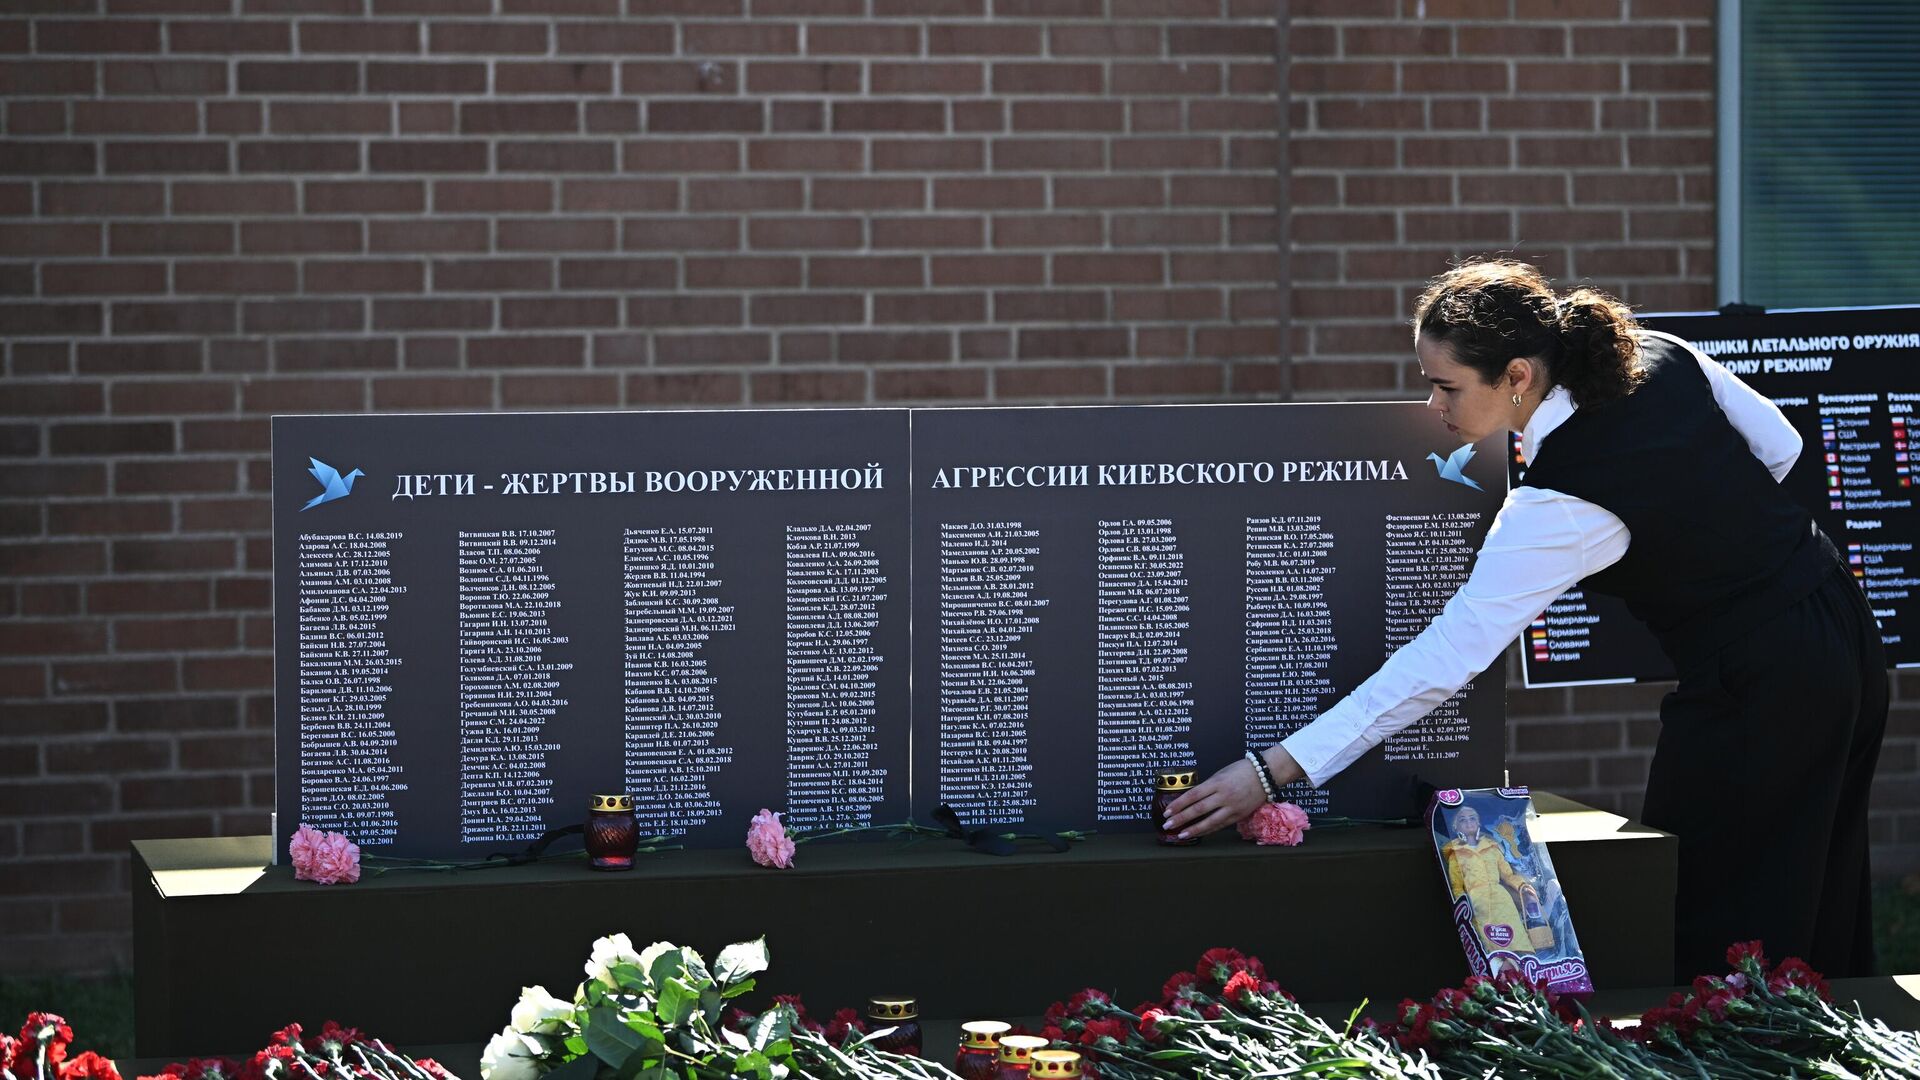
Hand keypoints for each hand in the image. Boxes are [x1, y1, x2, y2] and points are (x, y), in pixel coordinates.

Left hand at [1161, 747, 1302, 840]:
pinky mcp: (1239, 815)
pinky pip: (1220, 825)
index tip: (1168, 811)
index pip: (1193, 795)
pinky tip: (1198, 833)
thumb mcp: (1221, 774)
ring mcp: (1232, 807)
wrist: (1266, 774)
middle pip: (1198, 809)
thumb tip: (1191, 799)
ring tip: (1181, 835)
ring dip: (1193, 829)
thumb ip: (1208, 787)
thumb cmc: (1241, 770)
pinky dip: (1208, 830)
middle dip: (1181, 818)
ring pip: (1209, 821)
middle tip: (1168, 825)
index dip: (1178, 804)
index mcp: (1217, 782)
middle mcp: (1224, 795)